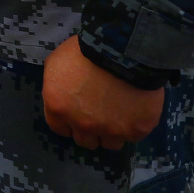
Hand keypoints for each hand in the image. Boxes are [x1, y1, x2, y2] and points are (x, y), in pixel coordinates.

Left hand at [42, 36, 164, 150]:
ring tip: (119, 114)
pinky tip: (136, 109)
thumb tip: (63, 96)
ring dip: (113, 132)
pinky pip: (134, 136)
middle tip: (99, 115)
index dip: (69, 122)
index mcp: (60, 109)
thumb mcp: (56, 63)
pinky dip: (135, 125)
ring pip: (111, 143)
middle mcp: (84, 125)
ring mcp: (112, 130)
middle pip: (85, 141)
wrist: (122, 49)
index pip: (60, 129)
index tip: (77, 114)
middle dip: (90, 130)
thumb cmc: (85, 51)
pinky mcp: (137, 129)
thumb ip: (56, 87)